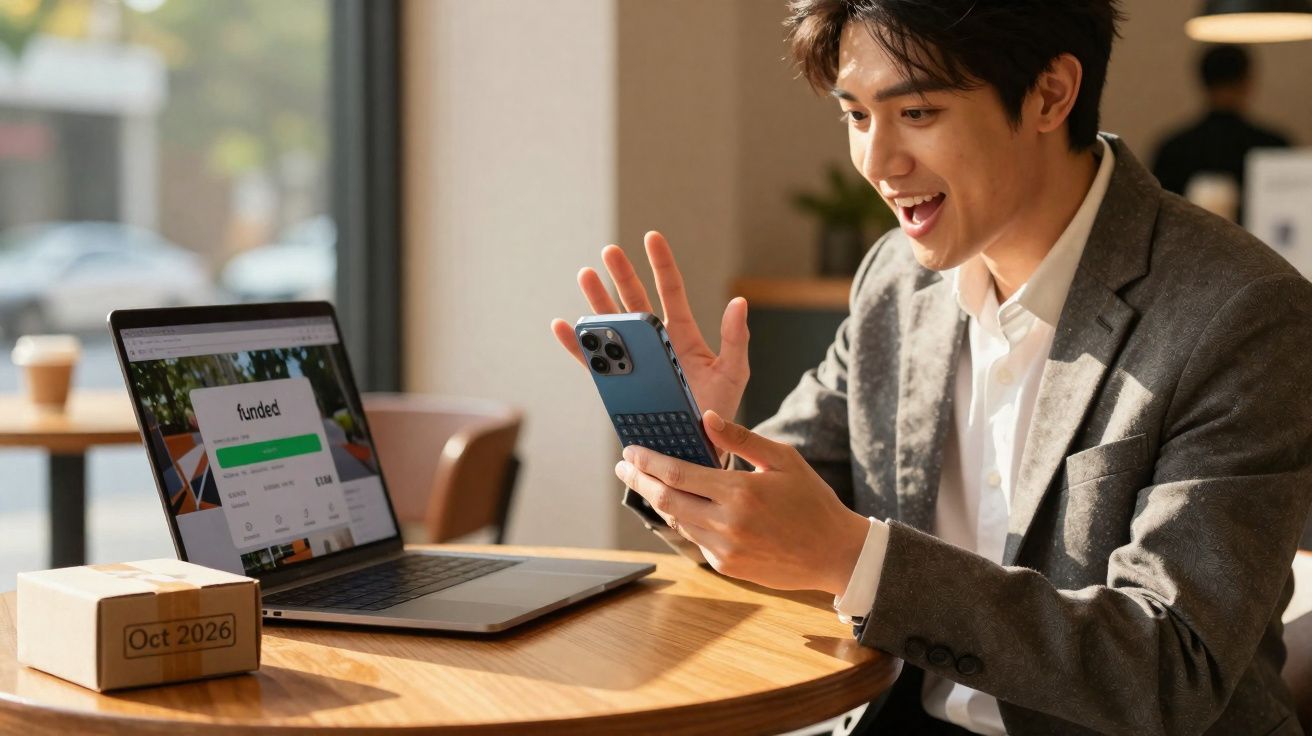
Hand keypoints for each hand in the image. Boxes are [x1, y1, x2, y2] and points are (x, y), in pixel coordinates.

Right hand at [550, 231, 749, 421]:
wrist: (696, 446)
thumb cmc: (718, 408)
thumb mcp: (734, 372)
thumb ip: (736, 339)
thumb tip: (739, 302)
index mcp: (682, 335)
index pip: (671, 291)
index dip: (662, 264)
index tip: (652, 237)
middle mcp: (654, 343)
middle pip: (635, 301)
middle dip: (622, 275)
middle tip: (610, 251)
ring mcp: (634, 362)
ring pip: (612, 324)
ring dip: (598, 301)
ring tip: (585, 276)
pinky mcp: (617, 384)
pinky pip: (593, 362)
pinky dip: (577, 345)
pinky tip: (564, 326)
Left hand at [614, 409, 868, 594]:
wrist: (834, 553)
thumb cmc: (812, 502)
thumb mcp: (783, 460)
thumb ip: (741, 439)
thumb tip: (707, 419)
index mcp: (740, 492)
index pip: (677, 474)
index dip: (648, 461)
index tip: (630, 451)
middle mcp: (727, 524)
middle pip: (666, 500)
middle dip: (639, 480)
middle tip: (624, 467)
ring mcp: (725, 549)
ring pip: (678, 521)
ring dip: (659, 501)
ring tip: (647, 483)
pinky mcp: (727, 567)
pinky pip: (695, 539)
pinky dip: (685, 521)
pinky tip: (682, 507)